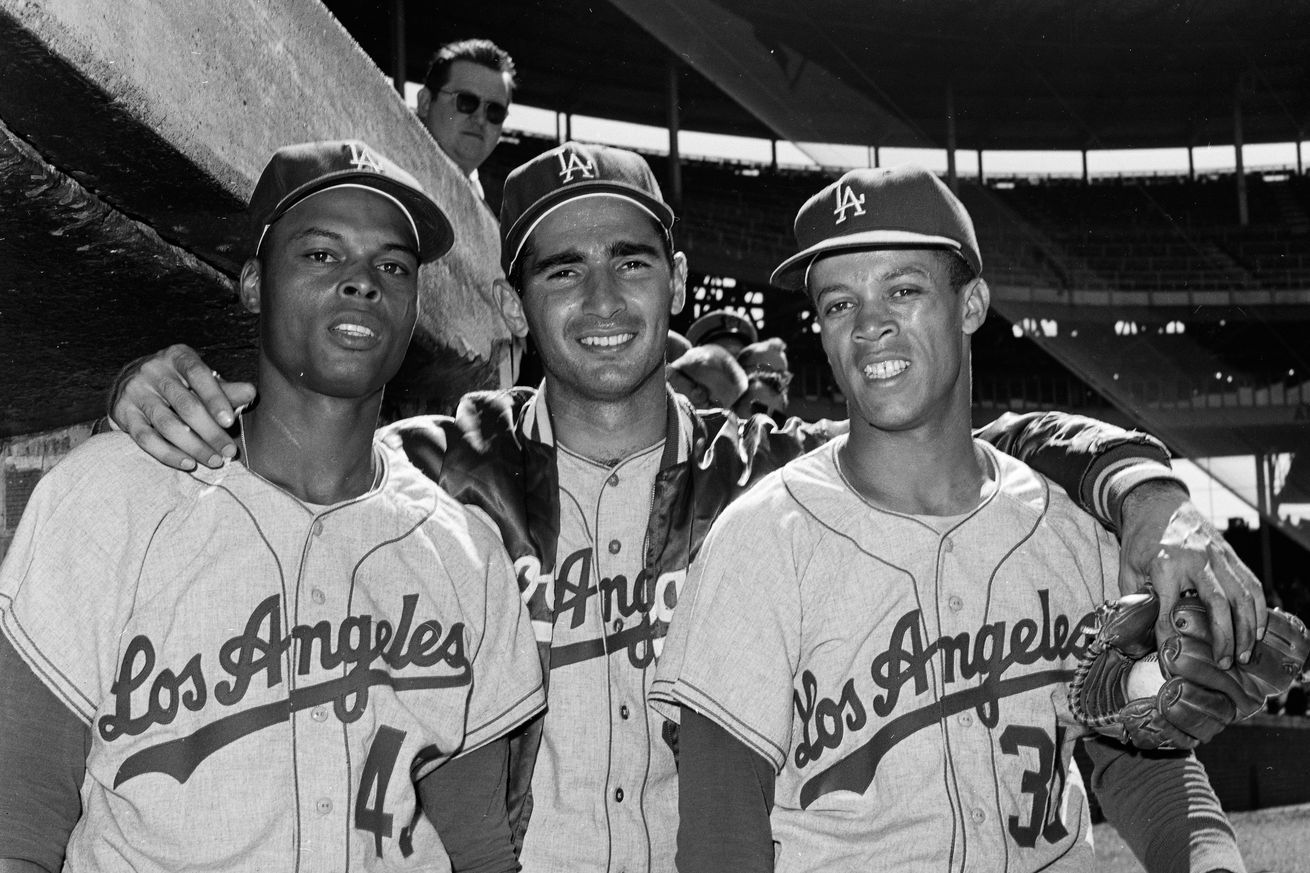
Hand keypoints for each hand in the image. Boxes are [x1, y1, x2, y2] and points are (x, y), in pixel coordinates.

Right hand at [110, 344, 256, 470]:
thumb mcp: (201, 380)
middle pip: (185, 405)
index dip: (216, 399)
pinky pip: (146, 438)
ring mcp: (136, 391)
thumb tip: (251, 393)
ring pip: (167, 424)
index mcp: (178, 356)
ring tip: (214, 461)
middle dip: (210, 431)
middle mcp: (154, 370)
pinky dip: (168, 453)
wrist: (131, 381)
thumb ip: (225, 390)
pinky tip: (188, 463)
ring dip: (193, 446)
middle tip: (229, 451)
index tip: (230, 422)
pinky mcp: (123, 413)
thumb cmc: (179, 383)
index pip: (199, 375)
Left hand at [1118, 480, 1266, 669]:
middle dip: (1224, 637)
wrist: (1158, 503)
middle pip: (1217, 604)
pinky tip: (1258, 630)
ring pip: (1242, 596)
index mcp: (1165, 565)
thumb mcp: (1128, 567)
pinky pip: (1251, 584)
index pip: (1171, 608)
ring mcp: (1217, 557)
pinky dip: (1259, 609)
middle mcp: (1196, 561)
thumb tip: (1139, 629)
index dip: (1172, 634)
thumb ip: (1135, 597)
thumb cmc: (1141, 539)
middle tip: (1225, 663)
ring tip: (1245, 654)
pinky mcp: (1231, 555)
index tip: (1172, 655)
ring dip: (1248, 628)